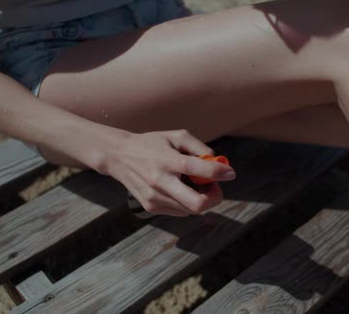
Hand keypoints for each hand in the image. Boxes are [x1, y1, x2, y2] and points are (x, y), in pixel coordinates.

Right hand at [102, 129, 235, 216]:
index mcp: (168, 161)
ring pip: (191, 209)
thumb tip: (219, 164)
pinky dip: (187, 202)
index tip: (230, 173)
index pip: (200, 170)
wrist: (119, 157)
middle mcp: (161, 182)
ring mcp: (155, 198)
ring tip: (192, 183)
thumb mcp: (177, 136)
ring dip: (200, 198)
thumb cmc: (153, 144)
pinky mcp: (151, 207)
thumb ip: (200, 148)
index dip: (220, 173)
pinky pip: (181, 211)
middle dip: (214, 198)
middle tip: (215, 187)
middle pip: (198, 204)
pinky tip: (179, 188)